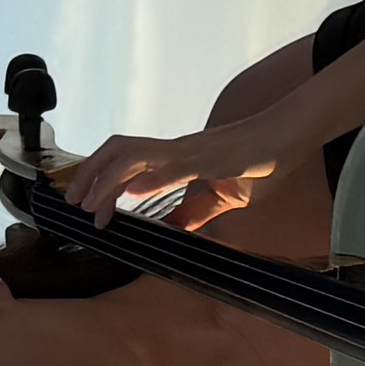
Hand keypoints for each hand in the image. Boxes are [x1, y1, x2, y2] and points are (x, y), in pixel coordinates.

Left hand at [67, 124, 283, 227]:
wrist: (289, 137)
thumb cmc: (260, 161)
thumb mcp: (222, 197)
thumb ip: (195, 212)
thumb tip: (171, 229)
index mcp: (177, 159)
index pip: (127, 162)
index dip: (100, 178)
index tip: (87, 206)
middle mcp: (177, 150)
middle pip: (119, 152)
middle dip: (90, 176)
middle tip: (75, 205)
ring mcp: (192, 151)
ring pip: (136, 157)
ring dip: (108, 180)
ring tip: (92, 205)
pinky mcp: (213, 157)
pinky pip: (176, 166)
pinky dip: (152, 179)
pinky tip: (134, 191)